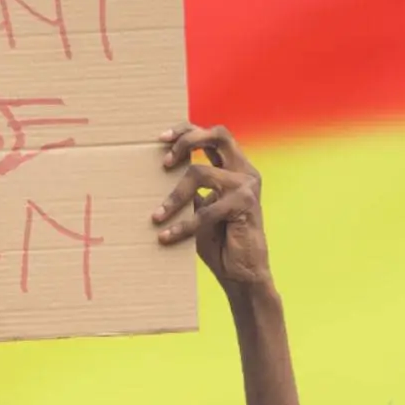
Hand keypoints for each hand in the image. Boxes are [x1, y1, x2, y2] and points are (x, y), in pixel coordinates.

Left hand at [153, 123, 268, 288]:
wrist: (243, 274)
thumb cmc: (220, 243)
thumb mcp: (201, 209)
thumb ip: (192, 189)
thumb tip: (161, 175)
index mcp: (235, 168)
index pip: (213, 136)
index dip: (187, 131)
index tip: (160, 139)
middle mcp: (244, 171)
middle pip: (218, 135)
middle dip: (187, 140)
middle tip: (164, 161)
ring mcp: (247, 185)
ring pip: (201, 172)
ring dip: (174, 196)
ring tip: (156, 216)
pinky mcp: (245, 204)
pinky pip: (204, 209)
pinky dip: (183, 225)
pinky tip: (167, 237)